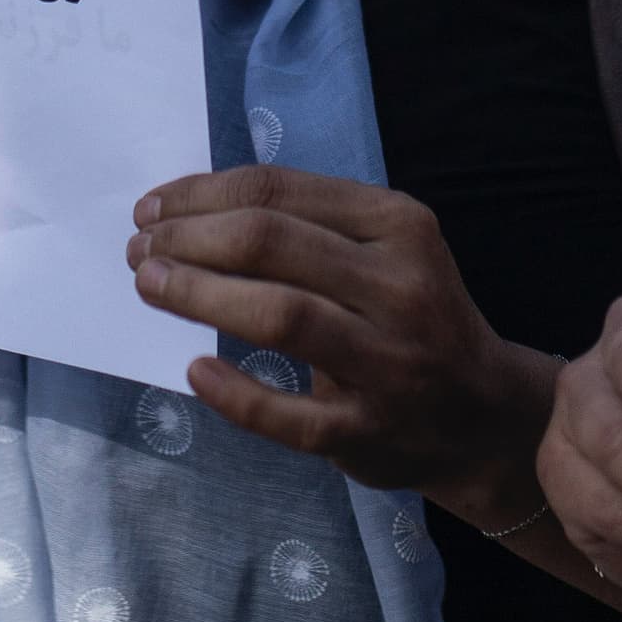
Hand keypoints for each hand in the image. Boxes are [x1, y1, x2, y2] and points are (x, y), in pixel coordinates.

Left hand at [130, 165, 556, 519]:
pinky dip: (234, 391)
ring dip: (200, 295)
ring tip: (150, 287)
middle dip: (188, 239)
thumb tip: (191, 210)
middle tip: (139, 249)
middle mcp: (399, 285)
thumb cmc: (409, 318)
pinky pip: (288, 414)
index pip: (279, 191)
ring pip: (280, 314)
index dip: (201, 195)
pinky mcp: (368, 431)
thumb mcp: (384, 251)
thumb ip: (309, 227)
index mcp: (398, 225)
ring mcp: (388, 362)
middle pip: (270, 243)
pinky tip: (196, 370)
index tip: (153, 208)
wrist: (483, 417)